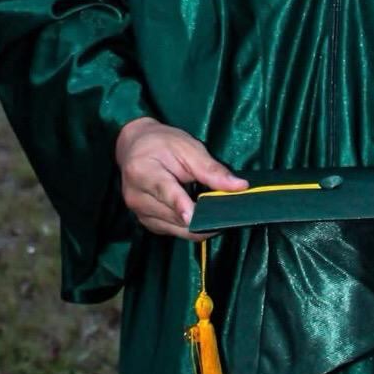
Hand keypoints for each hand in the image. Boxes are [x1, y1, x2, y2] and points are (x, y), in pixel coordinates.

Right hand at [114, 117, 246, 240]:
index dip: (180, 205)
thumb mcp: (188, 148)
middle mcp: (136, 197)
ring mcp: (139, 213)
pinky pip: (173, 231)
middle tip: (228, 214)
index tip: (193, 216)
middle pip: (174, 215)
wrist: (134, 147)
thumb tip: (240, 186)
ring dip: (198, 224)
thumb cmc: (162, 143)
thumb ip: (211, 170)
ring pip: (177, 228)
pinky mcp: (147, 222)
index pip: (164, 191)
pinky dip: (189, 226)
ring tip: (217, 213)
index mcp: (142, 171)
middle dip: (201, 216)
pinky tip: (201, 216)